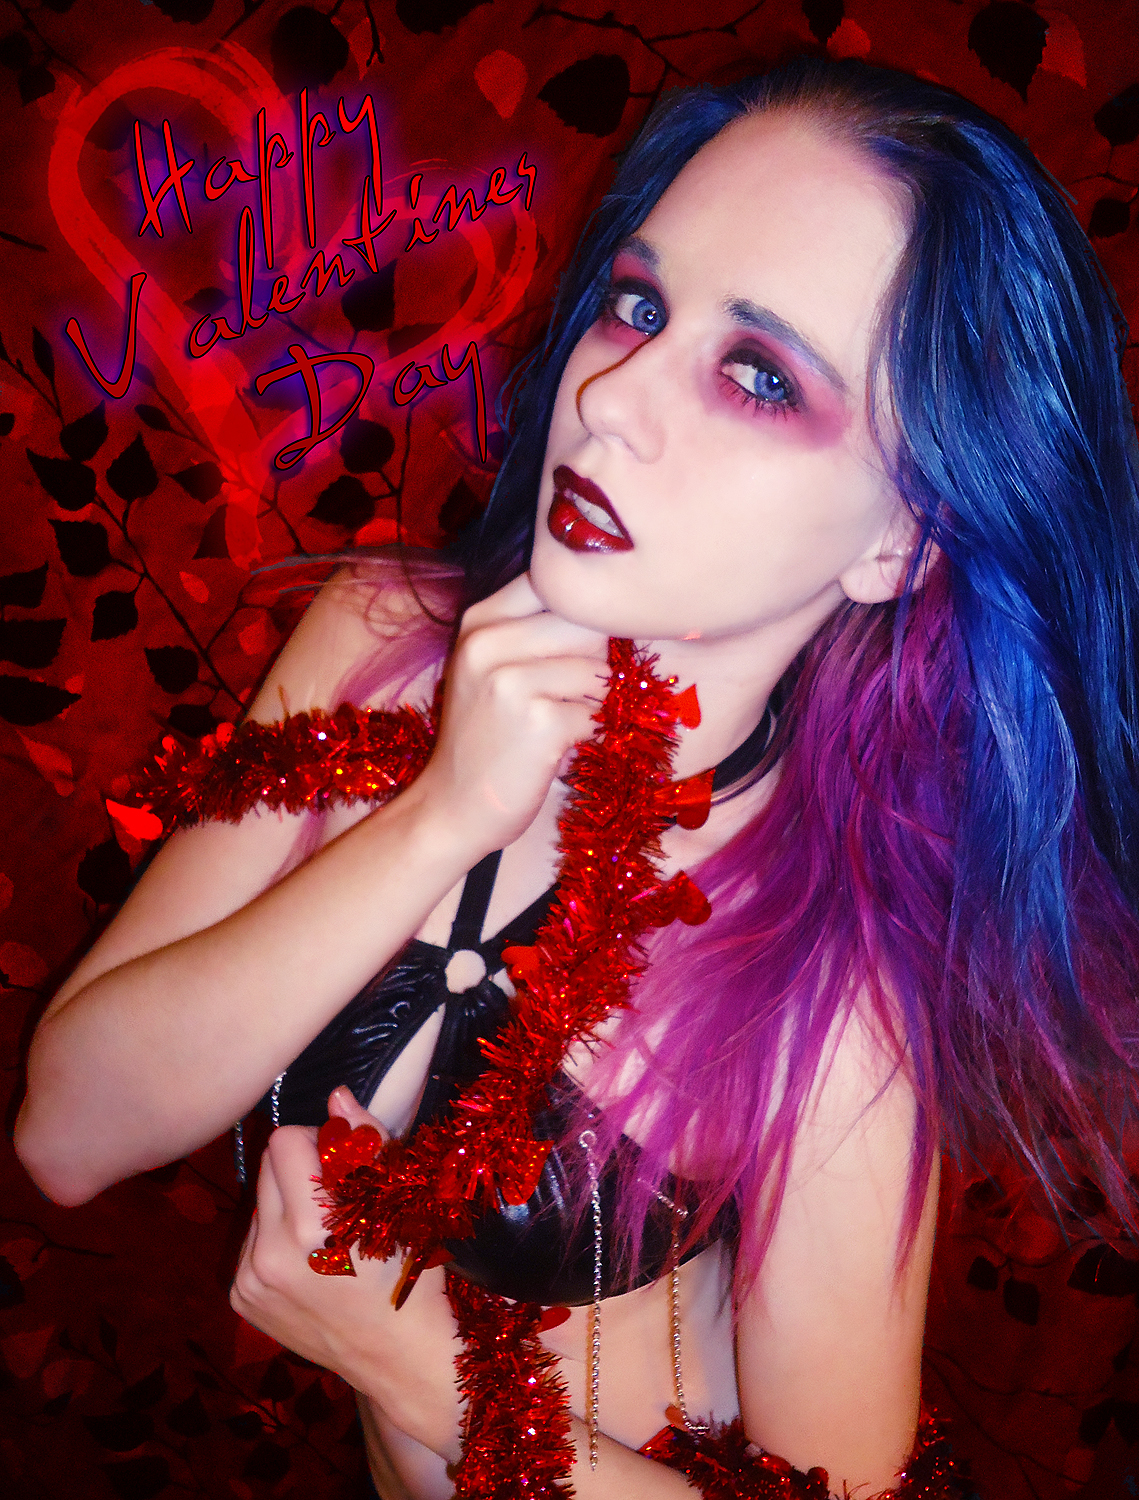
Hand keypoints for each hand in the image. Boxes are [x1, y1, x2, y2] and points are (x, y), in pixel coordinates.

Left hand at [231, 1087, 463, 1460]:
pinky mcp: (241, 1298)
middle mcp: (269, 1253)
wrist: (399, 1356)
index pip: (285, 1139)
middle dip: (300, 1169)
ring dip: (286, 1205)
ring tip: (324, 1236)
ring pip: (258, 1201)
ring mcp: (250, 1279)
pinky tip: (309, 1264)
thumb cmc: (411, 1273)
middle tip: (337, 1199)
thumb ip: (366, 1142)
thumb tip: (335, 1095)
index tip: (345, 1166)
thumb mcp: (400, 1201)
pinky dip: (276, 1240)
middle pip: (267, 1165)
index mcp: (311, 1225)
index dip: (319, 1143)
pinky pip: (250, 1240)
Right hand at [415, 574, 609, 851]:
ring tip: (557, 723)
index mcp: (479, 620)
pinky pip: (596, 714)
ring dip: (592, 702)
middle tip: (566, 697)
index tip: (577, 649)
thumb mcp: (489, 667)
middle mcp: (490, 642)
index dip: (582, 616)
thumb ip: (534, 628)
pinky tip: (555, 748)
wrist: (452, 808)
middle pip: (587, 625)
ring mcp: (512, 681)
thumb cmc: (484, 736)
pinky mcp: (539, 722)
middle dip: (592, 662)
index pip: (557, 583)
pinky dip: (587, 735)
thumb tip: (609, 604)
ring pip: (598, 670)